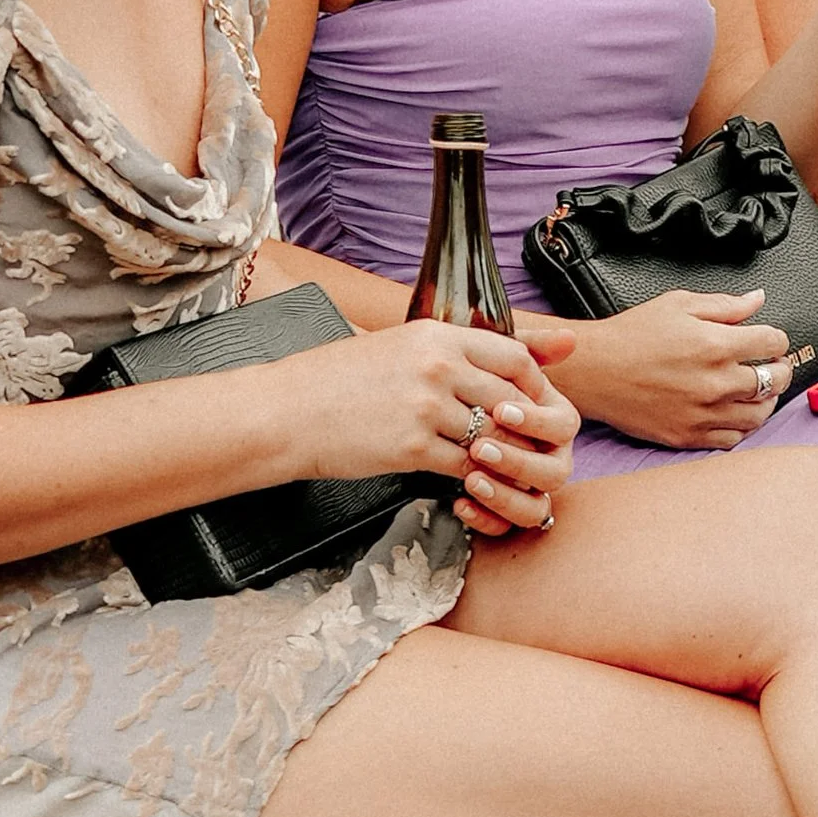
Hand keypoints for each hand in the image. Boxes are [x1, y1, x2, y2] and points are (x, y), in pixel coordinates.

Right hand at [266, 320, 577, 534]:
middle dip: (522, 425)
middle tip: (521, 442)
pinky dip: (474, 478)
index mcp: (435, 335)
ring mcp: (427, 407)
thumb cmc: (335, 378)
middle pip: (512, 398)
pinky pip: (466, 466)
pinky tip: (469, 481)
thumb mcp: (396, 346)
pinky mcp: (412, 447)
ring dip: (499, 455)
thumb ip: (446, 349)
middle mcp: (438, 366)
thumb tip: (479, 353)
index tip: (528, 402)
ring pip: (493, 436)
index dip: (531, 383)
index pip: (514, 355)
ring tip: (496, 464)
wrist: (285, 411)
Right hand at [565, 287, 794, 449]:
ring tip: (759, 391)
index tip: (772, 341)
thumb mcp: (679, 304)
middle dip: (780, 369)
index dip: (777, 339)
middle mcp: (715, 382)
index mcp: (716, 344)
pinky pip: (732, 439)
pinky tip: (734, 413)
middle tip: (775, 366)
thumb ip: (725, 305)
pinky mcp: (688, 435)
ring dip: (766, 401)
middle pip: (775, 380)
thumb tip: (757, 300)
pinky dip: (740, 426)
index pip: (773, 343)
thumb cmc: (632, 335)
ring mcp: (703, 413)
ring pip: (759, 415)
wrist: (595, 370)